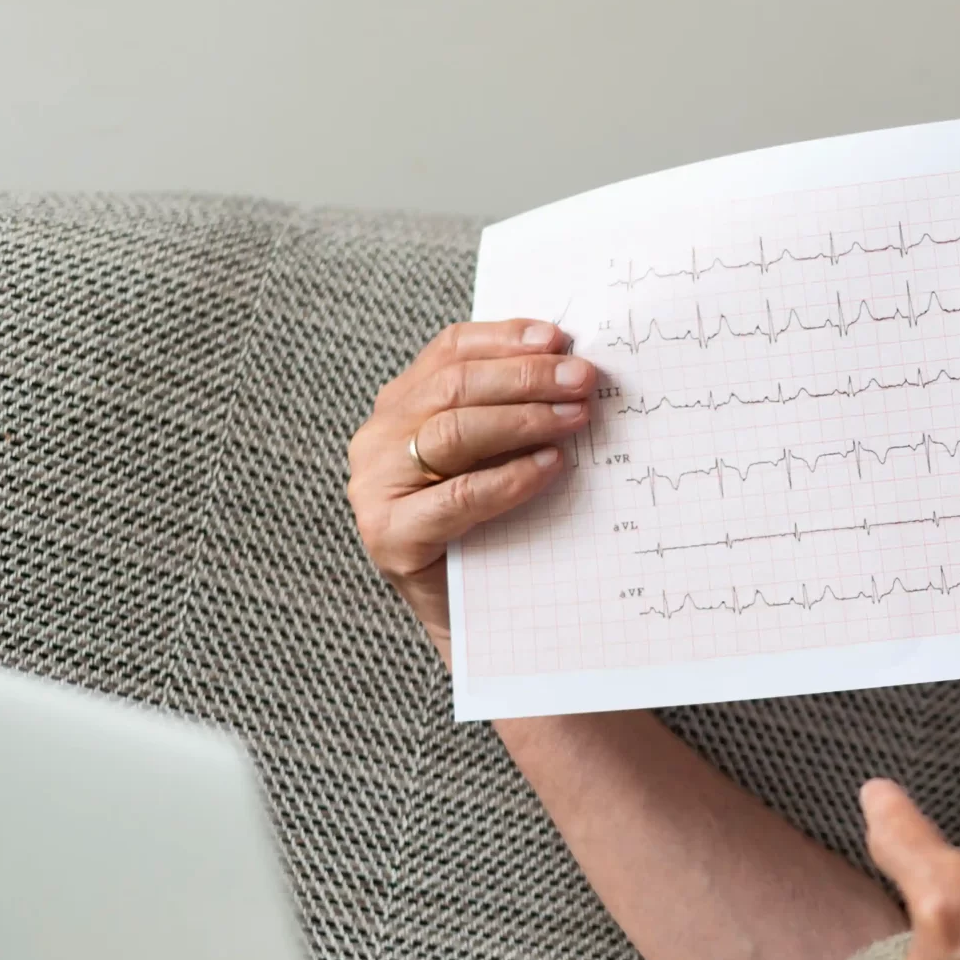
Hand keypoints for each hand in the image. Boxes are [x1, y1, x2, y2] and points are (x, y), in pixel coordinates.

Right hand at [345, 319, 598, 660]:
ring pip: (452, 432)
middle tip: (584, 379)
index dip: (504, 338)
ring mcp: (375, 487)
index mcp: (400, 406)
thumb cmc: (495, 529)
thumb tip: (571, 362)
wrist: (480, 621)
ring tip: (577, 417)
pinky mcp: (390, 535)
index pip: (450, 351)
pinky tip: (553, 467)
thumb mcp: (498, 456)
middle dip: (526, 377)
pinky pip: (458, 496)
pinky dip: (510, 478)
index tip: (559, 337)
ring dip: (524, 419)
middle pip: (453, 387)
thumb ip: (512, 410)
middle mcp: (378, 439)